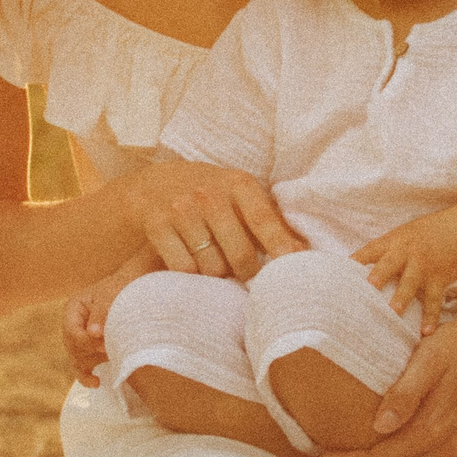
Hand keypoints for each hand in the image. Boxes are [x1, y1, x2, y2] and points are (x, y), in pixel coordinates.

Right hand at [61, 258, 148, 386]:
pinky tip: (96, 383)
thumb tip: (94, 333)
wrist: (135, 288)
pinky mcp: (90, 348)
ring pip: (78, 358)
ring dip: (93, 362)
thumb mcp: (111, 296)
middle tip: (111, 352)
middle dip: (91, 353)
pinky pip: (83, 365)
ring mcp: (80, 338)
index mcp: (73, 309)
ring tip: (111, 358)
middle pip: (73, 348)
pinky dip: (87, 375)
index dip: (86, 342)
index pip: (72, 332)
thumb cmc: (122, 289)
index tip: (105, 346)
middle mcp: (73, 325)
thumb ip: (101, 313)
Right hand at [120, 160, 304, 278]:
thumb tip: (302, 253)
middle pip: (240, 255)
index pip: (264, 222)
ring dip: (216, 272)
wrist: (153, 184)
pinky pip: (184, 268)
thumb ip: (272, 224)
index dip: (280, 249)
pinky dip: (190, 273)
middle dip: (246, 271)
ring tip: (214, 259)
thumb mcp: (241, 198)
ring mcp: (182, 209)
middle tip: (244, 271)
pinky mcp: (157, 226)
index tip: (291, 271)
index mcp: (239, 184)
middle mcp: (210, 195)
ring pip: (212, 267)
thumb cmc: (210, 195)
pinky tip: (191, 260)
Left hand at [352, 205, 456, 333]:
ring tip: (394, 312)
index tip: (339, 274)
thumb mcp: (401, 236)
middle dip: (378, 275)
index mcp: (393, 242)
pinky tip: (426, 331)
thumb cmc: (424, 235)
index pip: (369, 251)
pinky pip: (434, 299)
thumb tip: (355, 270)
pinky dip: (431, 316)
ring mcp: (423, 266)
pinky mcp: (439, 278)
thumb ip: (382, 252)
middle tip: (368, 288)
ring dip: (402, 297)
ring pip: (411, 283)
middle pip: (389, 264)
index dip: (355, 261)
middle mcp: (406, 253)